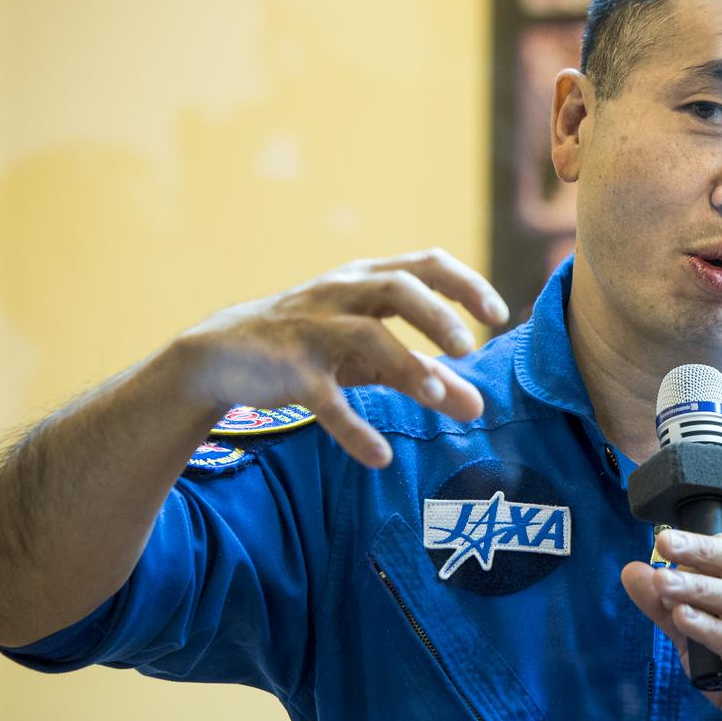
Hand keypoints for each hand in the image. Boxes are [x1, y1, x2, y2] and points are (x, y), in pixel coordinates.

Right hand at [174, 248, 508, 466]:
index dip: (465, 284)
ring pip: (364, 334)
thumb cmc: (311, 346)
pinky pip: (324, 398)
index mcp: (367, 281)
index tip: (500, 315)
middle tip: (468, 348)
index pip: (426, 264)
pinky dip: (352, 428)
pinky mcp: (288, 369)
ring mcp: (313, 329)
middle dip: (438, 314)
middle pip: (398, 286)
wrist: (221, 356)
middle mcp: (342, 294)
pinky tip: (379, 456)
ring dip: (404, 364)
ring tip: (435, 396)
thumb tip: (479, 407)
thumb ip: (424, 375)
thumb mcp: (369, 356)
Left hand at [621, 530, 721, 720]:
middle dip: (702, 550)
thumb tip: (632, 570)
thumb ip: (668, 603)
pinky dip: (707, 626)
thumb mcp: (705, 633)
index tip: (666, 540)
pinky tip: (682, 617)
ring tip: (662, 581)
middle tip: (666, 541)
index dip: (700, 543)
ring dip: (698, 588)